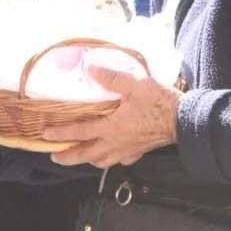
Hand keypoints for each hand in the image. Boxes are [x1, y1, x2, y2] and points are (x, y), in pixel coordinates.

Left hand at [44, 65, 182, 168]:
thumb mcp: (134, 84)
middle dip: (69, 157)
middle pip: (87, 155)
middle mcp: (116, 142)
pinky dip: (111, 159)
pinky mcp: (139, 151)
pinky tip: (110, 154)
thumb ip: (111, 78)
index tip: (46, 135)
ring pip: (102, 161)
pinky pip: (120, 160)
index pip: (81, 132)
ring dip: (88, 159)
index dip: (62, 134)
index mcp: (112, 127)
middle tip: (54, 156)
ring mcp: (128, 150)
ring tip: (80, 156)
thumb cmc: (159, 101)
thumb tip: (90, 69)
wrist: (183, 119)